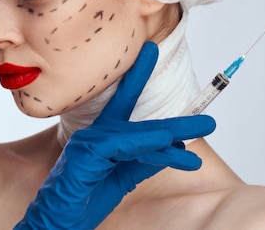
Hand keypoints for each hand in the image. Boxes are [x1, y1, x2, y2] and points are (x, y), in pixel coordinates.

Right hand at [15, 42, 215, 228]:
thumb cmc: (82, 200)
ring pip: (136, 133)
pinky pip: (122, 145)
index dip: (137, 76)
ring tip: (201, 131)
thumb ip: (144, 162)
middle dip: (172, 116)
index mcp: (101, 137)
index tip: (151, 51)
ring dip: (171, 132)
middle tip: (208, 117)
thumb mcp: (122, 179)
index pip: (124, 102)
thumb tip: (174, 147)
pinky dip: (146, 144)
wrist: (56, 221)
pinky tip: (169, 144)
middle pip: (136, 116)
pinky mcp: (86, 154)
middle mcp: (94, 134)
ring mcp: (88, 142)